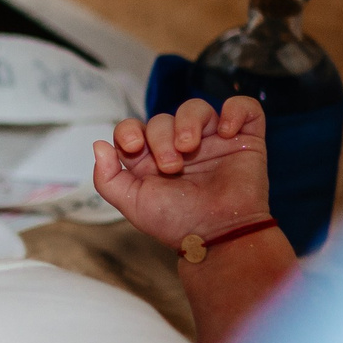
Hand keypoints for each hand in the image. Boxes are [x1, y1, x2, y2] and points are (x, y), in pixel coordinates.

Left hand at [92, 96, 272, 252]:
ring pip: (196, 107)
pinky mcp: (244, 139)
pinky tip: (227, 132)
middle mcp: (180, 145)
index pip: (133, 128)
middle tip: (171, 166)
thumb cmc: (177, 223)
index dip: (128, 130)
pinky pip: (243, 107)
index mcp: (152, 159)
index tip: (134, 147)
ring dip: (189, 121)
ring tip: (190, 147)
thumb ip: (108, 178)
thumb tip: (99, 145)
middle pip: (162, 119)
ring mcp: (213, 140)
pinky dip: (235, 110)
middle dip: (161, 137)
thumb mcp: (132, 204)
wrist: (218, 235)